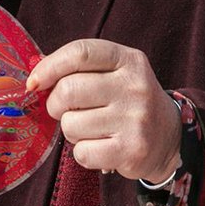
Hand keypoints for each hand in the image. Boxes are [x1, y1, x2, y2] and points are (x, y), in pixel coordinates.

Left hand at [27, 39, 180, 183]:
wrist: (169, 137)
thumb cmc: (127, 101)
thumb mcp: (114, 73)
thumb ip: (80, 69)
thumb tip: (35, 76)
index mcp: (128, 60)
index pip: (80, 53)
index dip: (49, 66)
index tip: (35, 82)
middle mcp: (134, 86)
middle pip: (68, 90)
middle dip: (55, 104)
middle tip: (64, 110)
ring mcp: (135, 119)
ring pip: (71, 124)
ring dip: (71, 130)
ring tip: (90, 129)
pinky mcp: (131, 150)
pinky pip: (82, 153)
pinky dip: (82, 152)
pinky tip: (99, 147)